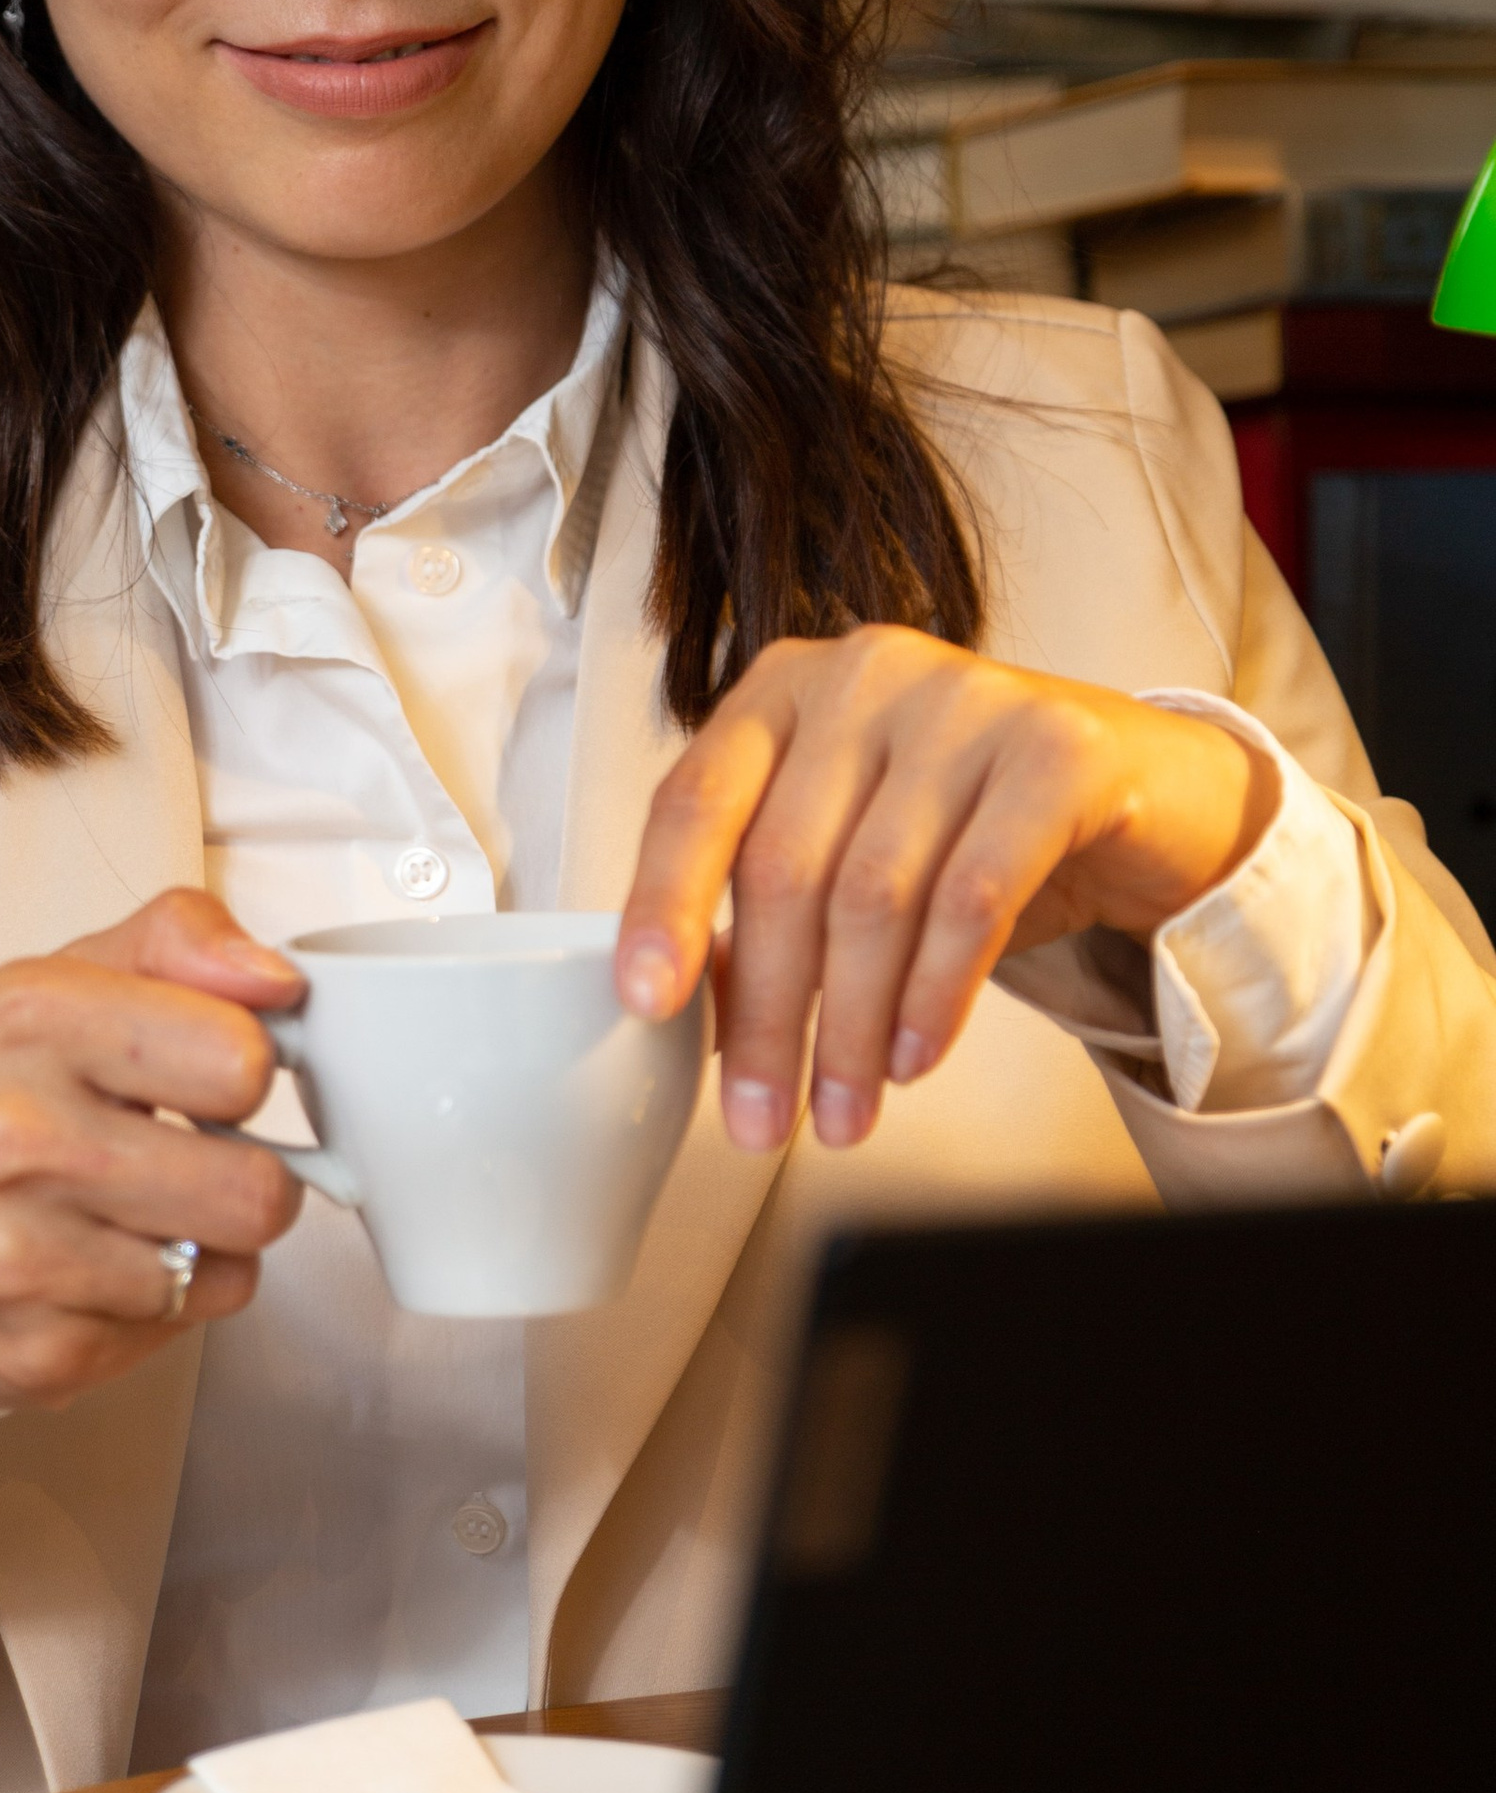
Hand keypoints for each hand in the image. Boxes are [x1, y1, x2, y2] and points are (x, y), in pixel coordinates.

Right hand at [0, 888, 304, 1412]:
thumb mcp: (66, 981)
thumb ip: (181, 942)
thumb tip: (276, 979)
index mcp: (29, 1018)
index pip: (239, 1059)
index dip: (244, 1069)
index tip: (208, 1075)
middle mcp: (12, 1134)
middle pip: (255, 1190)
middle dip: (247, 1176)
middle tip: (189, 1159)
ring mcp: (17, 1253)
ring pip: (230, 1269)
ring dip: (204, 1246)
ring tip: (137, 1214)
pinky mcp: (36, 1350)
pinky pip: (183, 1328)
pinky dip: (161, 1303)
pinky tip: (103, 1270)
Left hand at [614, 630, 1279, 1152]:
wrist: (1146, 794)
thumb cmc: (974, 825)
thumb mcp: (852, 851)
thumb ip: (765, 907)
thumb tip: (689, 1014)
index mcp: (785, 689)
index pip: (696, 801)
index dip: (661, 906)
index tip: (646, 1005)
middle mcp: (865, 675)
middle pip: (785, 866)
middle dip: (769, 1012)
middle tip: (760, 1118)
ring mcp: (964, 699)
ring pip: (874, 892)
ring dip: (852, 1025)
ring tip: (844, 1110)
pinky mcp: (1056, 747)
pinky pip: (974, 895)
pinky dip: (936, 994)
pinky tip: (916, 1056)